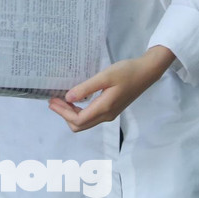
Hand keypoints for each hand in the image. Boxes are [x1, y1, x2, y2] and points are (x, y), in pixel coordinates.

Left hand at [48, 47, 173, 132]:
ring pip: (85, 122)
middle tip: (53, 100)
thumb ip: (86, 88)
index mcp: (104, 108)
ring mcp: (109, 114)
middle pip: (80, 125)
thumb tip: (68, 98)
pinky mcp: (111, 110)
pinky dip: (79, 111)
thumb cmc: (126, 72)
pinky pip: (91, 116)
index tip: (52, 101)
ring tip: (61, 99)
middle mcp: (106, 116)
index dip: (62, 112)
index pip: (78, 120)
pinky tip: (75, 99)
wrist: (146, 73)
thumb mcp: (105, 76)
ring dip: (71, 114)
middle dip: (64, 115)